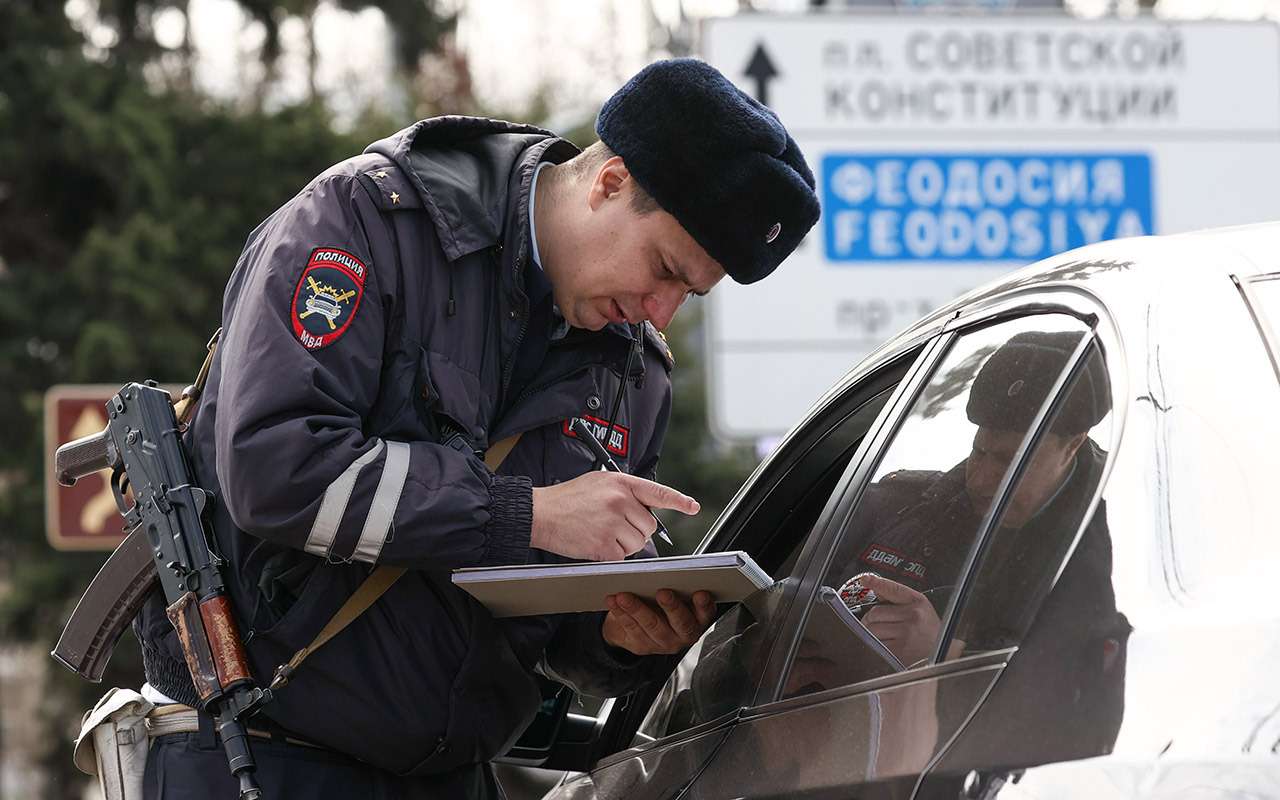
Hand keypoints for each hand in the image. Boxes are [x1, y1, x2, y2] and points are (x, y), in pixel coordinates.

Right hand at [531, 472, 698, 560]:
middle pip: (649, 526)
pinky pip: (622, 557)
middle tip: (614, 527)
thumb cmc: (567, 499)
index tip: (692, 507)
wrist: (540, 513)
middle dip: (637, 531)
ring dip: (624, 545)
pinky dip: (611, 556)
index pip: (658, 492)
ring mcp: (613, 523)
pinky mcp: (605, 545)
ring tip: (601, 533)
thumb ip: (623, 492)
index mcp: (621, 483)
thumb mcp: (598, 483)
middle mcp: (620, 501)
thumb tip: (644, 508)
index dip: (679, 501)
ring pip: (638, 544)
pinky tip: (595, 544)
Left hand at [601, 589, 715, 655]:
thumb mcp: (673, 593)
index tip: (700, 593)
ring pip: (652, 626)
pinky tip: (614, 602)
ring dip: (637, 609)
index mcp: (697, 618)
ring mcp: (664, 643)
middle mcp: (684, 634)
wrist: (638, 624)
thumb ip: (676, 585)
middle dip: (672, 607)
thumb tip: (667, 571)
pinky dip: (622, 614)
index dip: (704, 605)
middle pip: (681, 623)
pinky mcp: (644, 647)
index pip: (706, 612)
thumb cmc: (659, 601)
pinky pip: (632, 630)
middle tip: (663, 592)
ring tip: (624, 595)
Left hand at [859, 575, 941, 666]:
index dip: (877, 583)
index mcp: (918, 603)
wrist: (945, 657)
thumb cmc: (930, 634)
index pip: (893, 589)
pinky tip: (885, 647)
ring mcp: (906, 633)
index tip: (865, 579)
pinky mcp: (899, 650)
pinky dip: (874, 646)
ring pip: (871, 629)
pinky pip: (874, 644)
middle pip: (875, 613)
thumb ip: (899, 600)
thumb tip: (877, 590)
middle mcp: (913, 616)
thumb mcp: (921, 611)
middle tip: (877, 626)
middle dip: (871, 620)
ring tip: (883, 638)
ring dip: (871, 634)